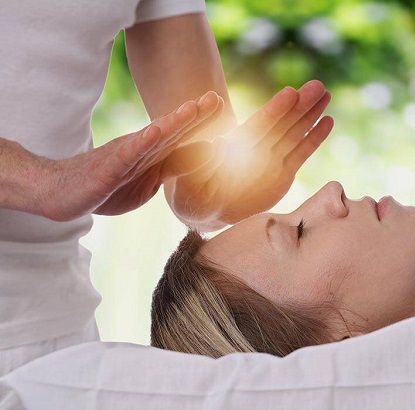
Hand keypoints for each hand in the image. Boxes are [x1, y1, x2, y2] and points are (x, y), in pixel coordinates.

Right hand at [40, 92, 222, 220]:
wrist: (63, 192)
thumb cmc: (109, 186)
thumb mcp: (150, 180)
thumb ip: (175, 167)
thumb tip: (207, 154)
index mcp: (153, 153)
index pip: (182, 137)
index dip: (202, 122)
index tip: (222, 104)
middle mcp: (141, 149)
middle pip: (172, 130)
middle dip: (195, 115)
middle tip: (216, 97)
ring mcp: (125, 156)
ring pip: (154, 138)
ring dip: (174, 123)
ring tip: (192, 108)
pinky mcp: (109, 169)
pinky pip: (127, 155)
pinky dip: (142, 143)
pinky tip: (155, 131)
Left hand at [165, 80, 333, 230]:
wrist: (208, 209)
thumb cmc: (194, 193)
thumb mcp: (192, 178)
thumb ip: (205, 161)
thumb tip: (217, 145)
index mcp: (236, 146)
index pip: (259, 125)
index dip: (275, 110)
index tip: (290, 93)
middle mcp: (257, 148)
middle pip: (282, 123)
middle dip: (300, 105)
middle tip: (318, 85)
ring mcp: (272, 159)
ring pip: (295, 132)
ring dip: (310, 114)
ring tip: (325, 93)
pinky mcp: (283, 173)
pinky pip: (301, 153)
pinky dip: (314, 138)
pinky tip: (327, 121)